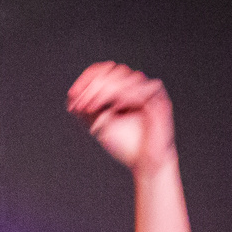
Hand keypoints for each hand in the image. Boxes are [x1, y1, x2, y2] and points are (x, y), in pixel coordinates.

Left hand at [68, 61, 174, 175]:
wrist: (144, 163)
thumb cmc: (123, 144)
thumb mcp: (98, 123)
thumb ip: (87, 108)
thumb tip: (72, 95)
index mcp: (125, 88)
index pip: (107, 69)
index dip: (89, 77)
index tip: (72, 93)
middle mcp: (139, 86)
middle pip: (116, 70)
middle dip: (93, 87)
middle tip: (80, 106)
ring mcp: (150, 93)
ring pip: (128, 78)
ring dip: (104, 92)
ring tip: (91, 108)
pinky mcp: (160, 102)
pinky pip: (142, 91)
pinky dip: (125, 97)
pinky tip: (114, 109)